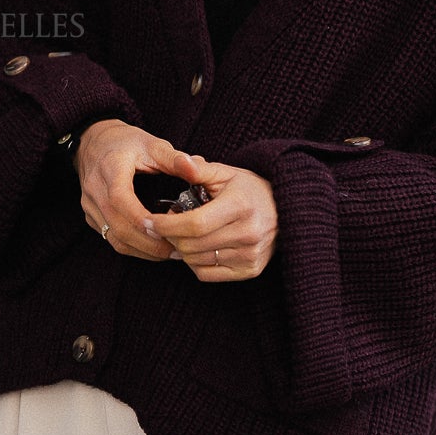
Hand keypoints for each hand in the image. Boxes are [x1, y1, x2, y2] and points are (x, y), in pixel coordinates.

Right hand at [75, 119, 192, 261]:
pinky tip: (153, 248)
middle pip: (117, 225)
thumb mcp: (152, 144)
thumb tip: (195, 169)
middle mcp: (95, 189)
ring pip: (113, 237)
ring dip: (142, 250)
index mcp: (110, 168)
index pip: (119, 198)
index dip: (139, 217)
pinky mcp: (91, 216)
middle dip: (148, 242)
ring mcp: (89, 205)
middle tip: (177, 249)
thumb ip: (174, 158)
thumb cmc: (126, 142)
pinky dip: (132, 247)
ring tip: (169, 252)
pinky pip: (110, 238)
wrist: (95, 142)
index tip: (164, 228)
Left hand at [142, 153, 277, 281]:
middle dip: (169, 236)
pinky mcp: (250, 270)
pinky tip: (196, 247)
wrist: (285, 210)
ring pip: (196, 260)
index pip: (194, 224)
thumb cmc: (249, 190)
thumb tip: (179, 160)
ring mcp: (251, 254)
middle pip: (192, 245)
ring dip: (180, 249)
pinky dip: (194, 263)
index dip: (166, 224)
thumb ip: (199, 169)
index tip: (150, 221)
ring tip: (182, 233)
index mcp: (240, 206)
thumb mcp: (226, 174)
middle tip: (164, 224)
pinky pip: (207, 274)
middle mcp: (248, 233)